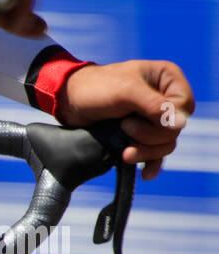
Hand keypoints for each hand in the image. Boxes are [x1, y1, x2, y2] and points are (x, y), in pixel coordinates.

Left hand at [55, 61, 194, 179]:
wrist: (69, 102)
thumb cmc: (95, 88)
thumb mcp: (126, 92)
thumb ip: (154, 107)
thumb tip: (181, 124)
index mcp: (167, 79)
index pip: (184, 107)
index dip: (164, 120)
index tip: (133, 120)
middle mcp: (164, 99)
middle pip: (174, 129)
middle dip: (150, 137)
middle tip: (124, 129)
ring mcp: (152, 118)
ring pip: (165, 143)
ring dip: (147, 152)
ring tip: (125, 153)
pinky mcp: (140, 135)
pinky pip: (155, 153)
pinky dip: (150, 163)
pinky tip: (145, 174)